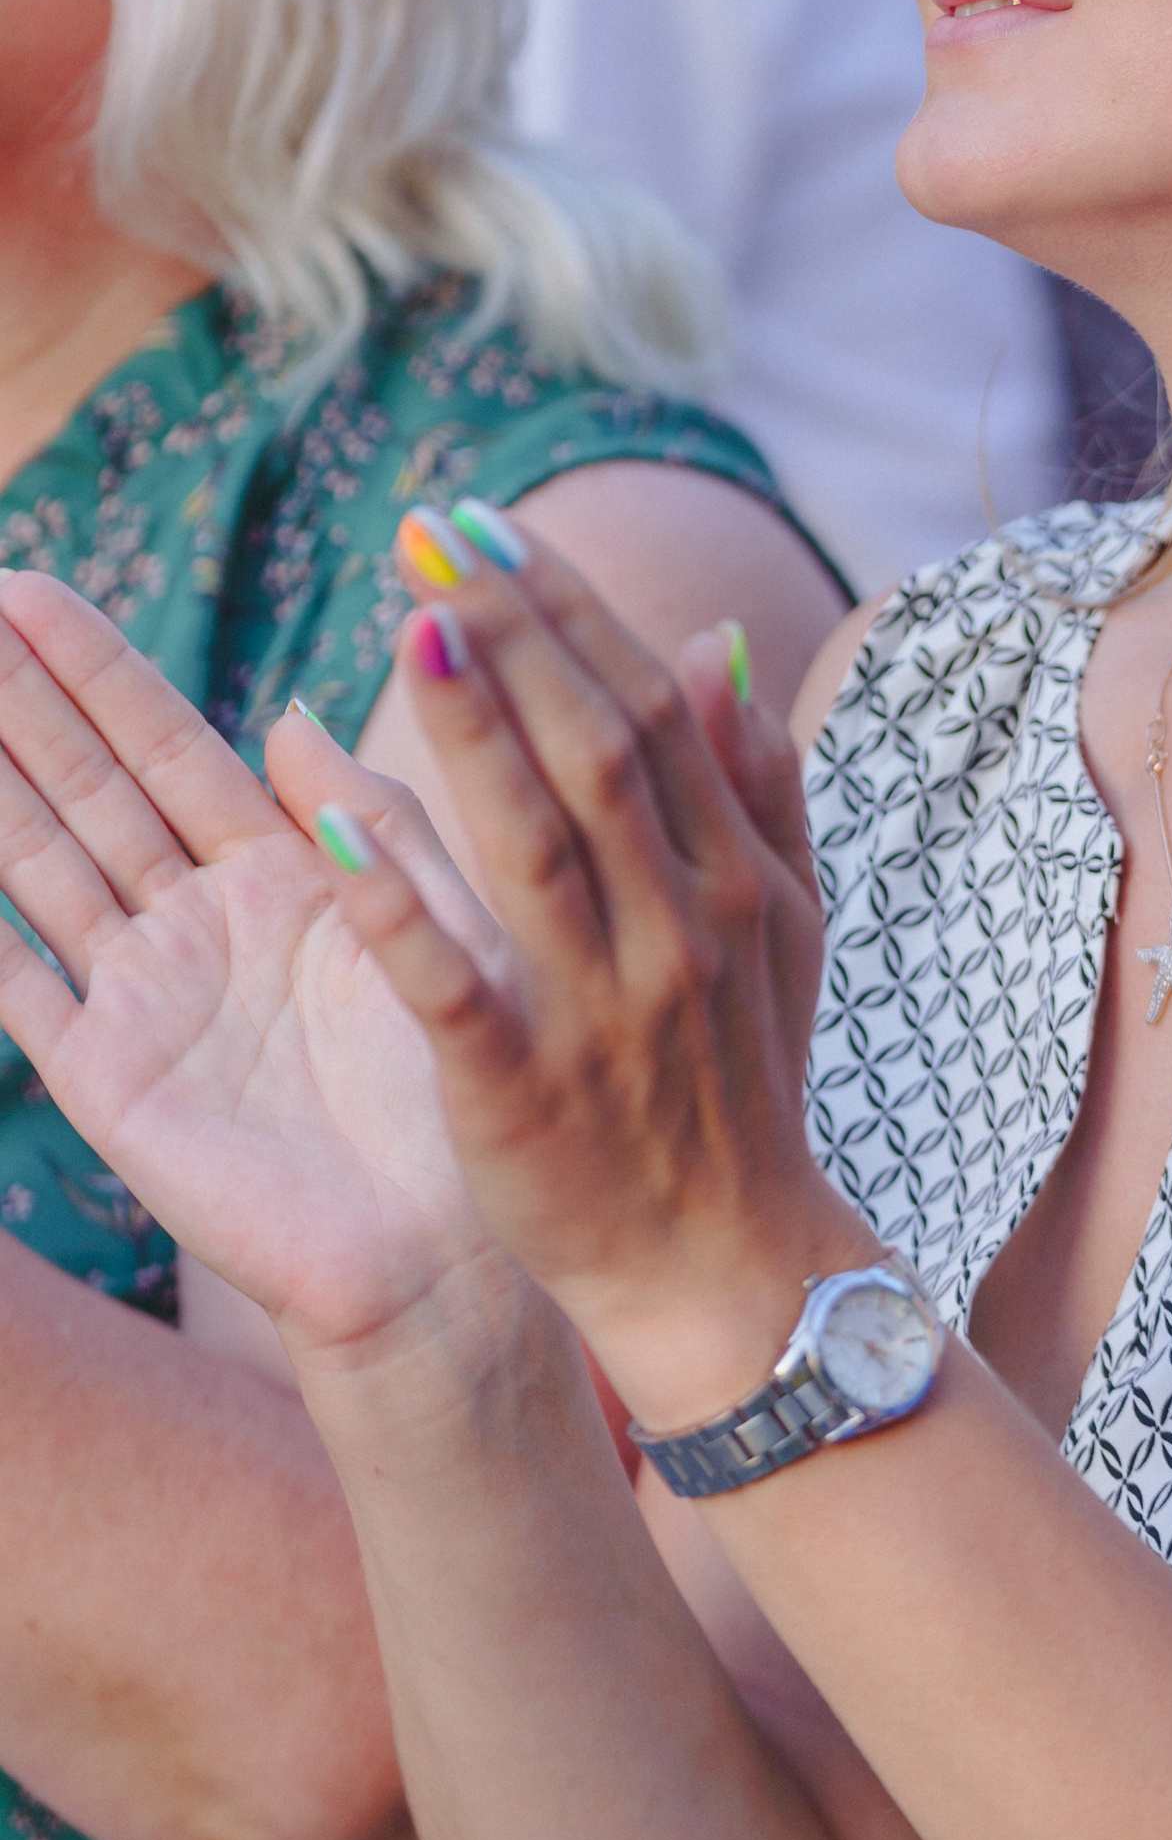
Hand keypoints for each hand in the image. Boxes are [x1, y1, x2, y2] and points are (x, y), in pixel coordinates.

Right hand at [0, 574, 497, 1355]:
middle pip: (87, 785)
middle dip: (19, 698)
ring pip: (39, 861)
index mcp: (283, 875)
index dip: (99, 670)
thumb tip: (289, 713)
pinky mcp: (108, 1079)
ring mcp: (143, 997)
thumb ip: (374, 826)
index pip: (170, 747)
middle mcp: (198, 923)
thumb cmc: (460, 1095)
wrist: (442, 1254)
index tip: (28, 586)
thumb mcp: (435, 931)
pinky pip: (16, 988)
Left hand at [303, 512, 852, 1420]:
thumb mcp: (784, 929)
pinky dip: (398, 905)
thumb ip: (757, 785)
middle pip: (594, 749)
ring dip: (473, 727)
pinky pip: (454, 982)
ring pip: (534, 843)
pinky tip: (333, 826)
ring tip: (410, 622)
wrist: (730, 1272)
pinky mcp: (524, 1088)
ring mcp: (605, 1009)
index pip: (647, 708)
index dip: (567, 609)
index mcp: (732, 877)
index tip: (489, 523)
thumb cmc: (742, 1089)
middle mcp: (678, 927)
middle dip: (515, 630)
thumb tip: (716, 642)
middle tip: (435, 529)